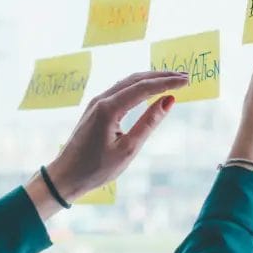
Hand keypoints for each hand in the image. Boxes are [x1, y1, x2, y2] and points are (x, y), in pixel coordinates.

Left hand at [26, 71, 187, 218]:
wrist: (65, 176)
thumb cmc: (96, 168)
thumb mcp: (128, 149)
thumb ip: (149, 123)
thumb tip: (169, 100)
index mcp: (109, 109)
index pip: (144, 88)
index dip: (167, 82)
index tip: (187, 81)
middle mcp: (102, 100)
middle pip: (136, 79)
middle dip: (162, 76)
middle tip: (185, 76)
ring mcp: (97, 103)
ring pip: (128, 82)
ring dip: (151, 79)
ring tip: (172, 79)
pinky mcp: (96, 109)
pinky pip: (121, 90)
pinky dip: (139, 86)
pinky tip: (150, 88)